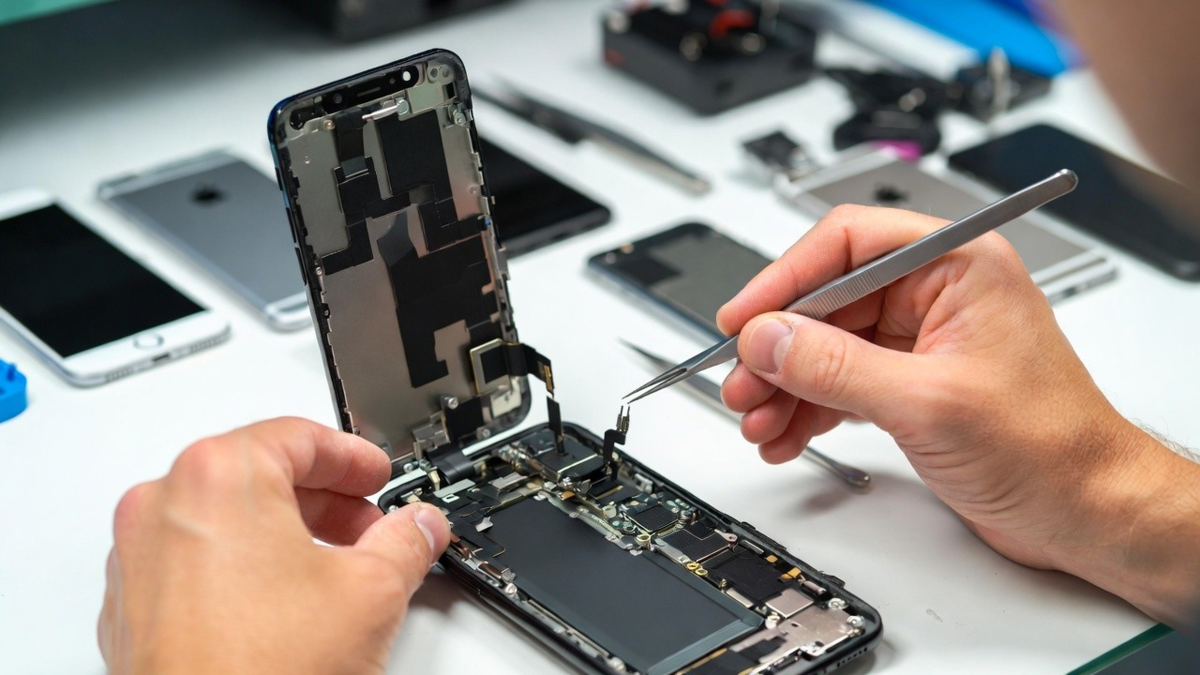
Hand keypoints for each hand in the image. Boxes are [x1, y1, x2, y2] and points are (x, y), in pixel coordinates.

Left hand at [99, 417, 450, 674]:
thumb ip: (405, 542)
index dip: (352, 457)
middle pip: (258, 472)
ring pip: (223, 517)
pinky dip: (242, 567)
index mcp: (217, 477)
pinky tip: (286, 603)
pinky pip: (194, 562)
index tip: (376, 476)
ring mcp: (138, 558)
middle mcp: (164, 505)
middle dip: (323, 498)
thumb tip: (420, 528)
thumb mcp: (370, 591)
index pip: (298, 437)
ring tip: (334, 569)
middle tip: (368, 523)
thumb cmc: (261, 673)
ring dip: (284, 531)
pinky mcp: (131, 607)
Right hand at [717, 205, 1199, 626]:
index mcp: (956, 265)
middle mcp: (936, 293)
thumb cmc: (1051, 446)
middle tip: (742, 381)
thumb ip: (836, 367)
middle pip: (827, 299)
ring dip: (785, 383)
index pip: (847, 243)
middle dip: (778, 347)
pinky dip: (807, 407)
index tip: (744, 317)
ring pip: (826, 345)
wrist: (1085, 510)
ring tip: (757, 418)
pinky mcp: (910, 382)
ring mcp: (921, 340)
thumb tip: (767, 337)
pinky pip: (840, 381)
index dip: (785, 277)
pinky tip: (786, 432)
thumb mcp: (927, 402)